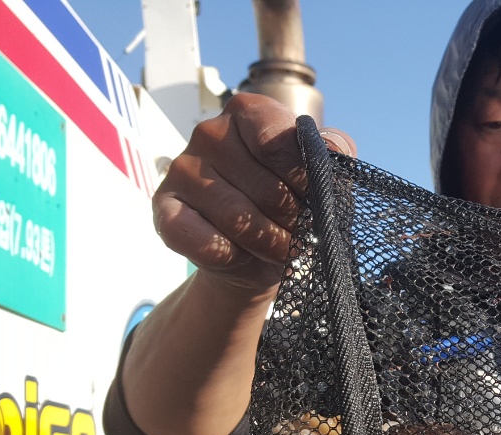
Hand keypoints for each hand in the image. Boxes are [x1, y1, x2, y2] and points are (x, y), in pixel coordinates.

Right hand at [152, 94, 354, 295]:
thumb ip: (335, 153)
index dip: (304, 180)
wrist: (261, 254)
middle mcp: (210, 132)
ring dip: (270, 244)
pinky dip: (233, 257)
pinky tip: (242, 254)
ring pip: (237, 218)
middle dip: (293, 221)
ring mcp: (182, 169)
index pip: (278, 141)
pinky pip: (204, 241)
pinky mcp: (164, 209)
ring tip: (281, 249)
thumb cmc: (294, 204)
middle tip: (301, 233)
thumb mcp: (324, 177)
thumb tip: (333, 149)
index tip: (315, 200)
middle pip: (264, 187)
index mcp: (249, 112)